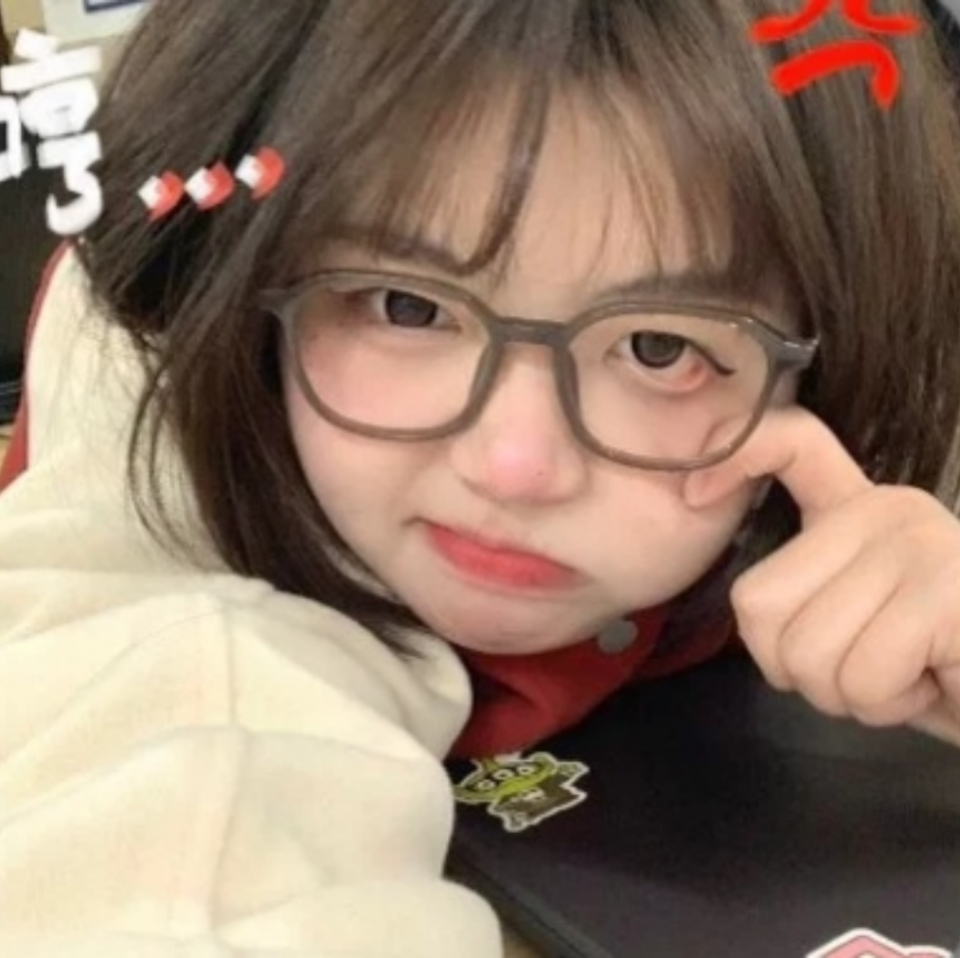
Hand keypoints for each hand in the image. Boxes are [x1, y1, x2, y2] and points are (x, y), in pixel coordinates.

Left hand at [683, 407, 959, 745]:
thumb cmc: (943, 666)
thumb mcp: (857, 621)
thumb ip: (803, 592)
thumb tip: (714, 519)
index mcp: (860, 508)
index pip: (793, 444)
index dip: (737, 455)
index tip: (695, 494)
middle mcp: (888, 507)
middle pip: (760, 606)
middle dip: (801, 670)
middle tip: (872, 667)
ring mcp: (919, 541)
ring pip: (805, 654)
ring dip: (851, 695)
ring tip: (912, 673)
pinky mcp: (946, 589)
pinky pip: (862, 678)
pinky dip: (890, 706)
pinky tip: (938, 683)